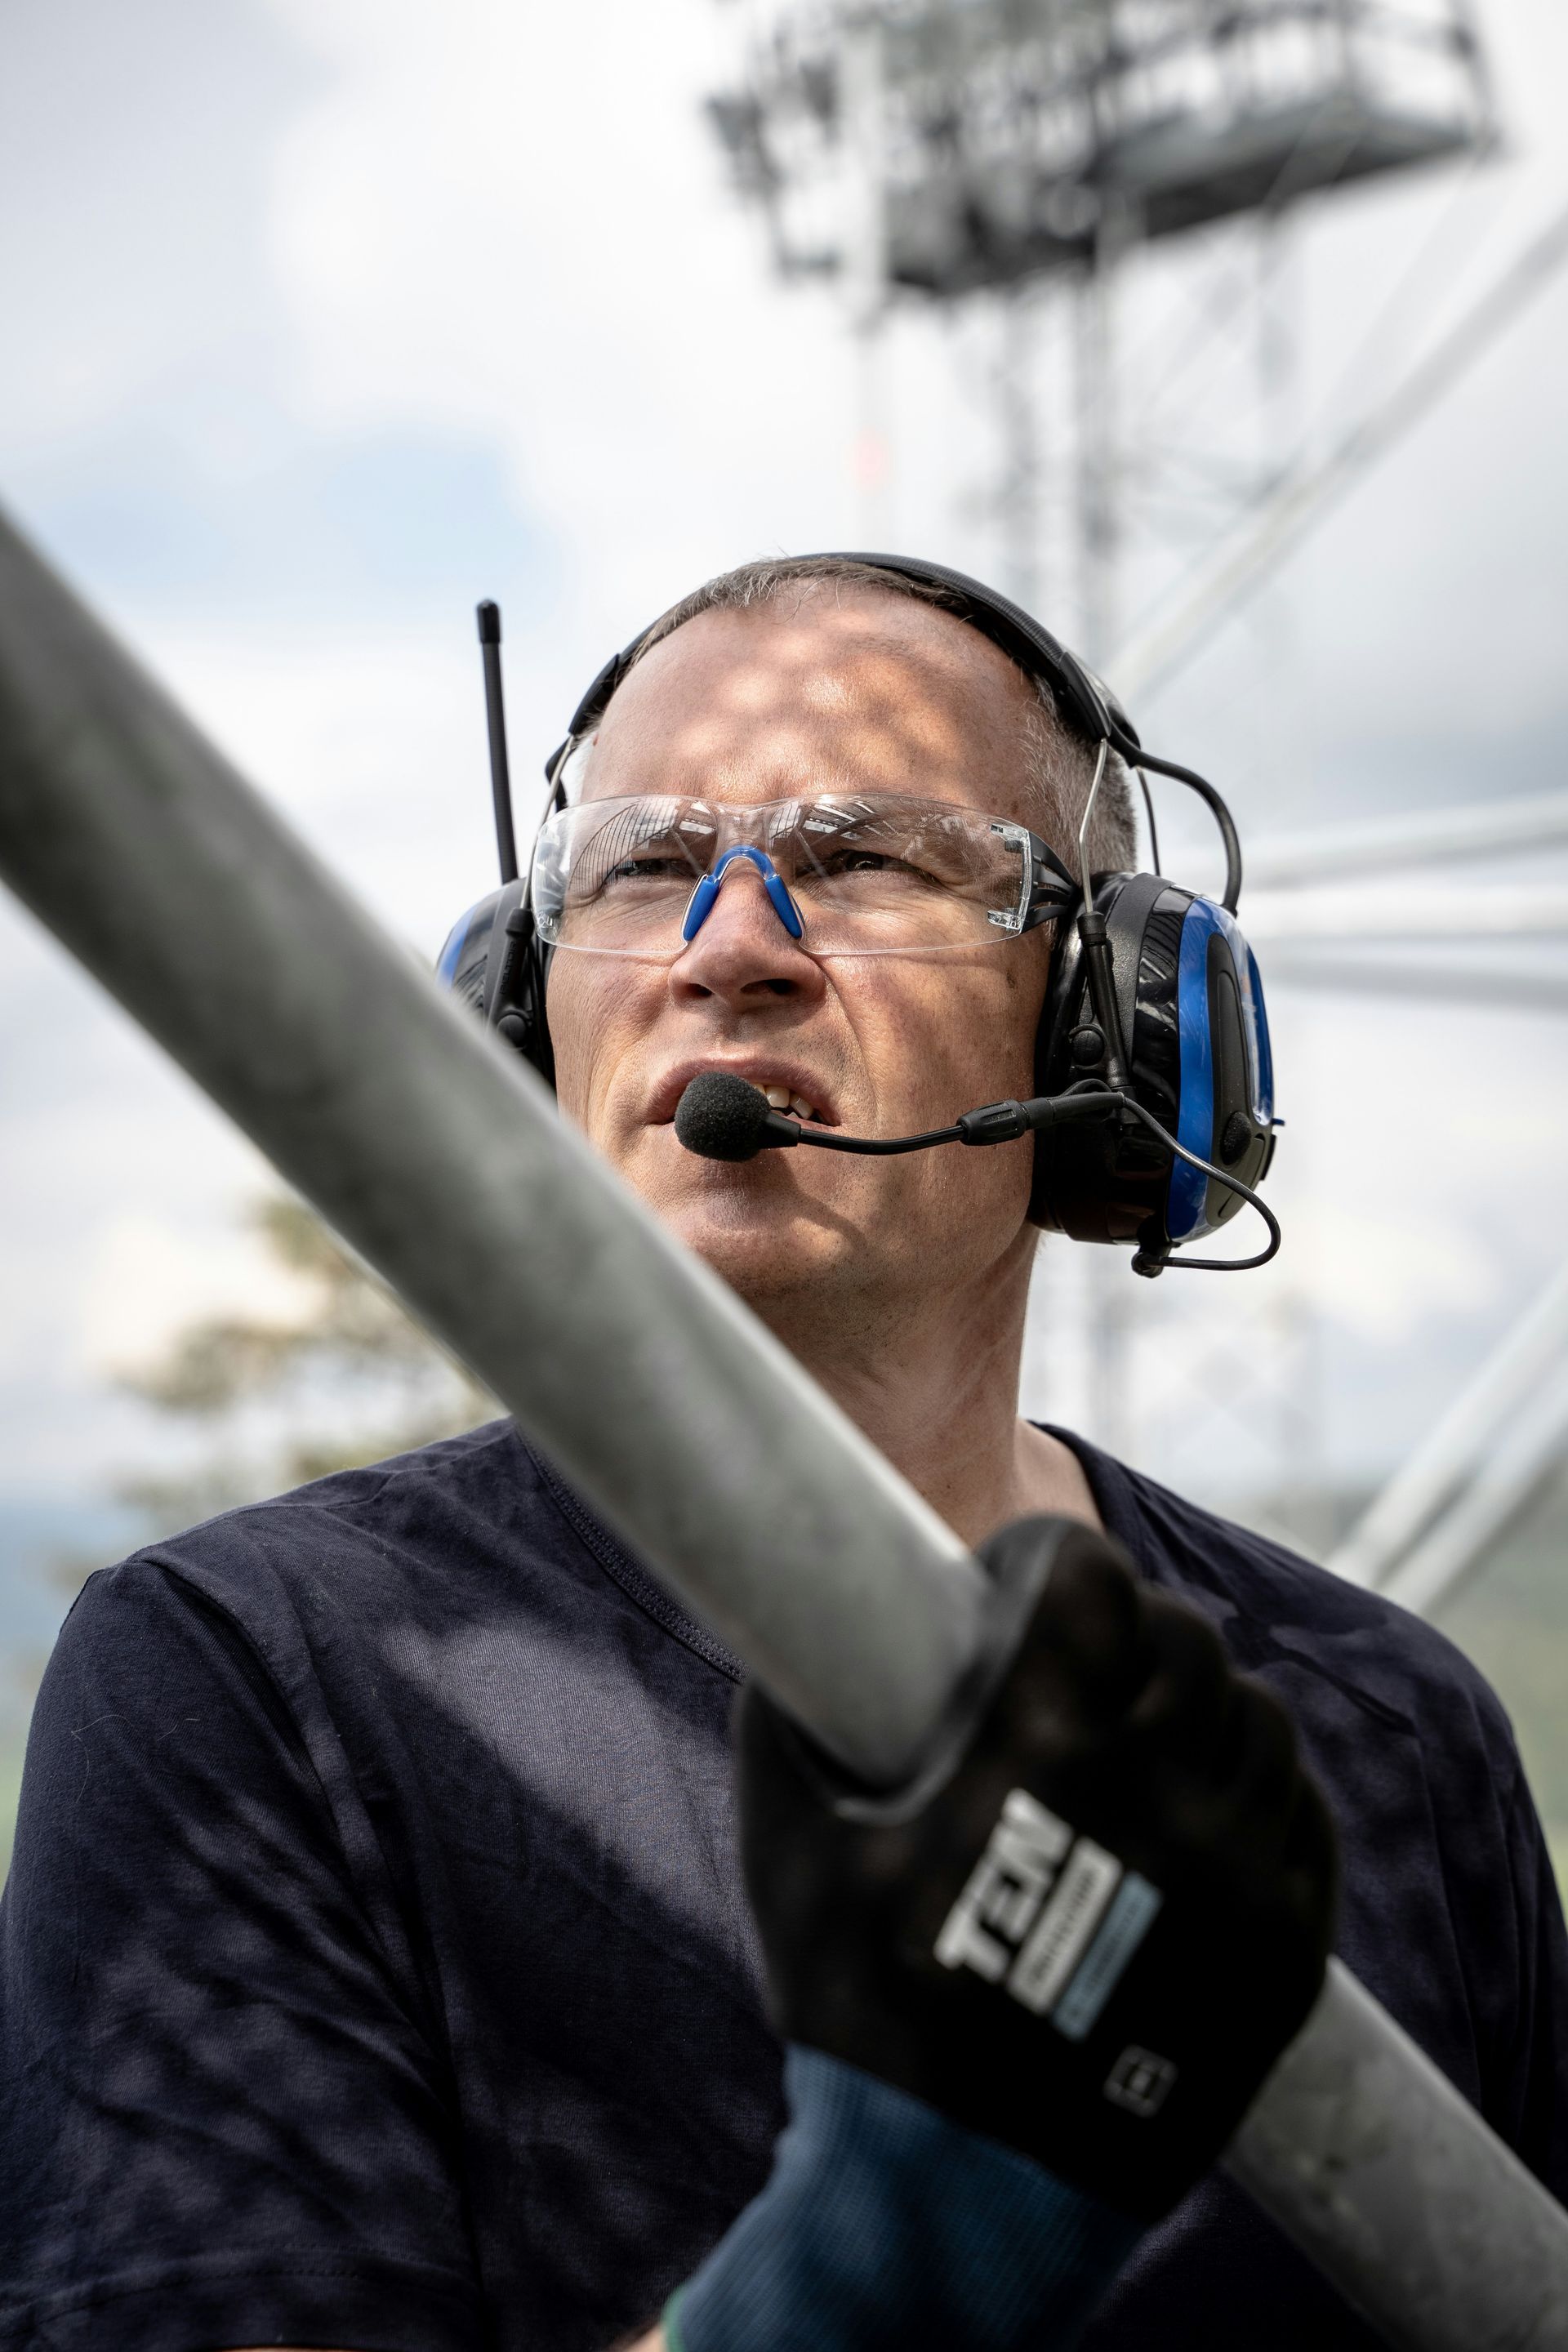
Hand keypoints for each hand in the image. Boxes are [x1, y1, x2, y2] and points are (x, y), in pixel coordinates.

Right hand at [737, 1514, 1337, 2220]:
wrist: (962, 2200)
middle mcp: (1158, 1796)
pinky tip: (1207, 1806)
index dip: (1054, 1564)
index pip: (1095, 1578)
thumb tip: (787, 1631)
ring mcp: (1236, 1879)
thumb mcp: (791, 1850)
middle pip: (1188, 1637)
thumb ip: (786, 1719)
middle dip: (1133, 1628)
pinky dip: (1262, 1792)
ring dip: (1205, 1705)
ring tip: (1150, 1732)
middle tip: (1088, 1659)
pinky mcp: (1285, 1954)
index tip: (1025, 1583)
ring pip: (1263, 1721)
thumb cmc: (863, 2017)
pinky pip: (1305, 1820)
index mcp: (1039, 1749)